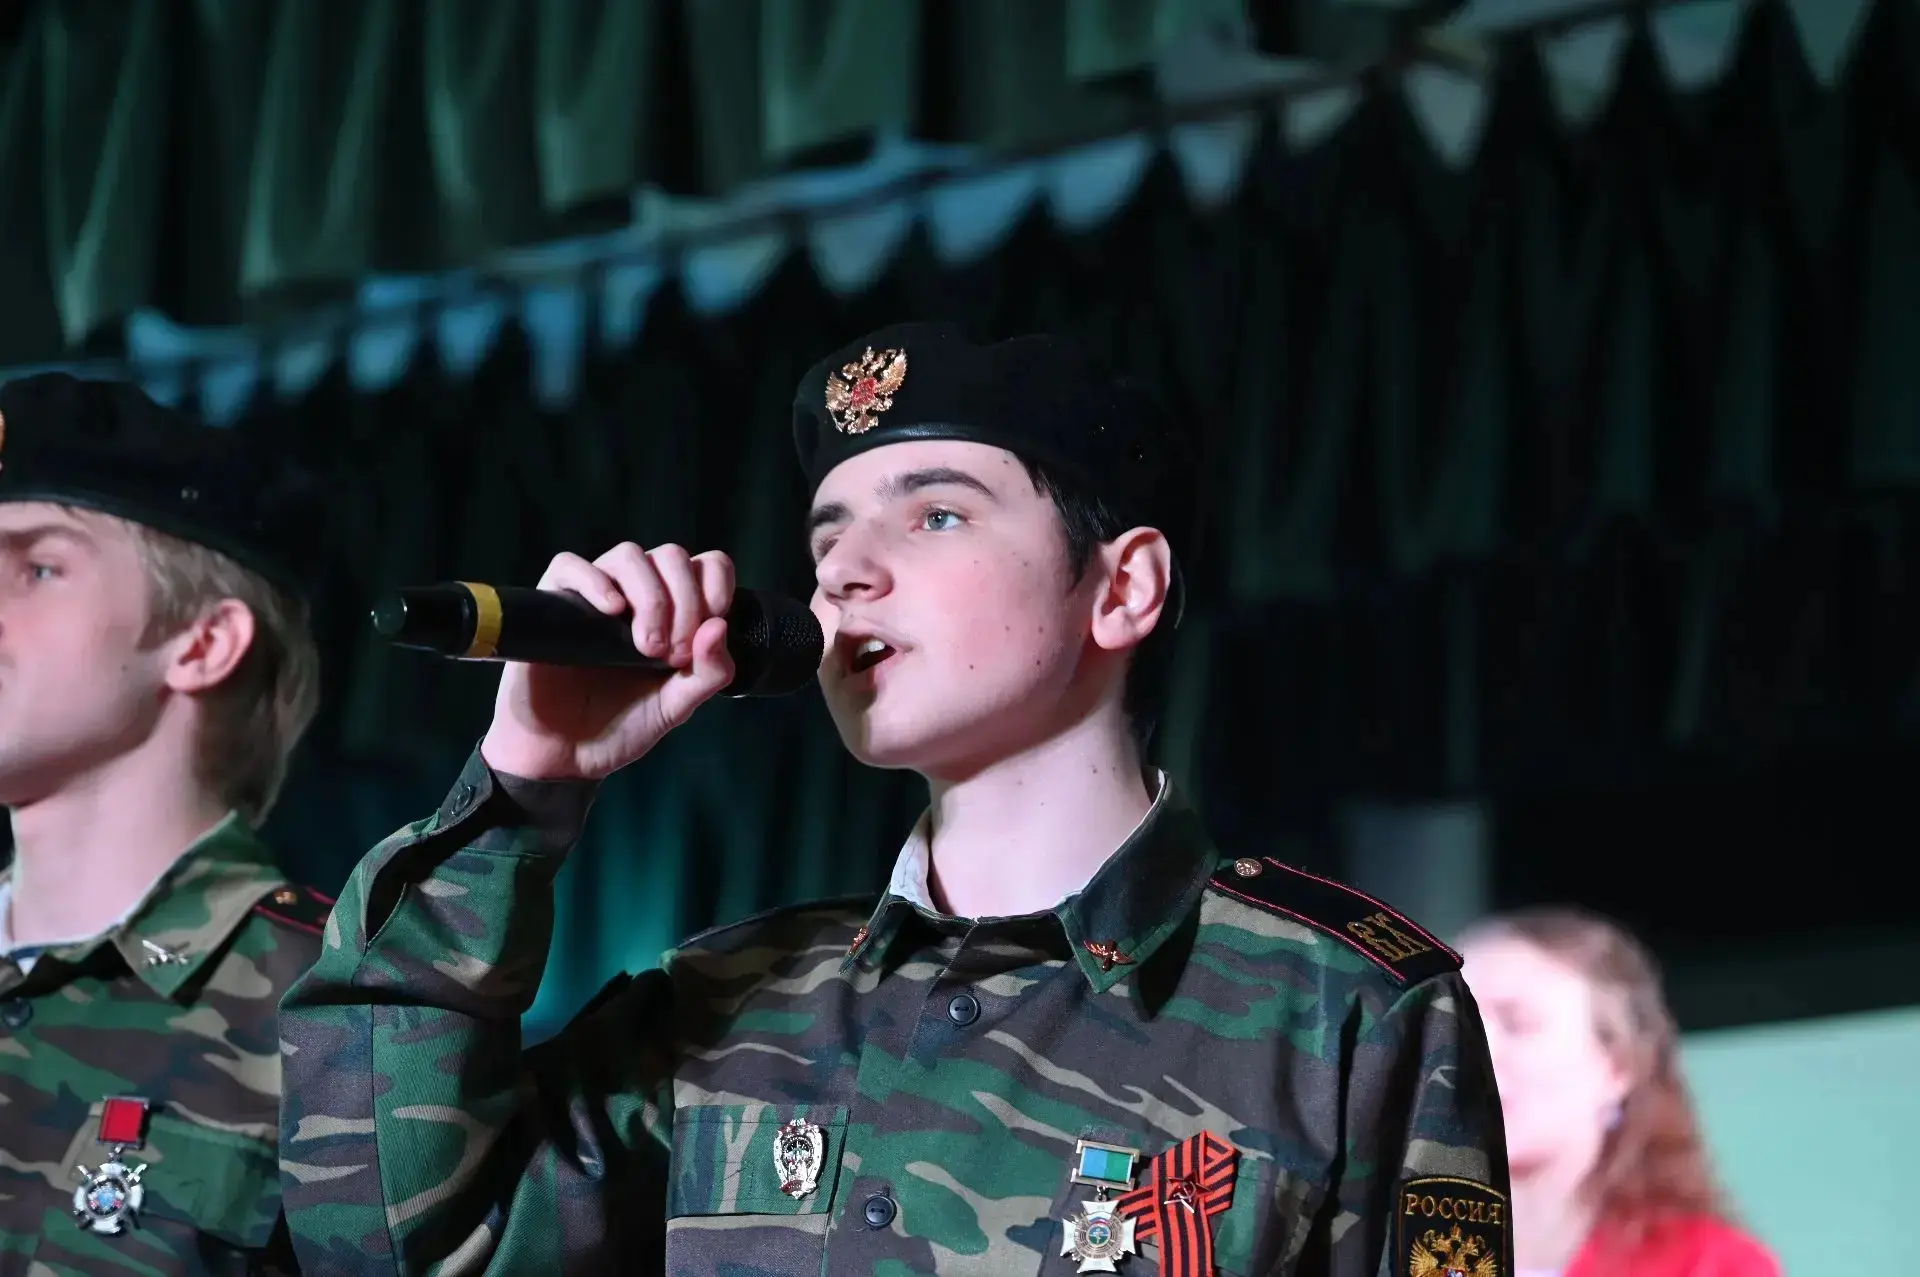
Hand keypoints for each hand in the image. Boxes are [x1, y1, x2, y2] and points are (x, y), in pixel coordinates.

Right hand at [479, 543, 735, 780]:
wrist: (566, 754)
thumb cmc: (622, 725)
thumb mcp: (676, 706)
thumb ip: (708, 673)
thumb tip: (719, 627)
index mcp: (675, 609)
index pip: (707, 565)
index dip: (716, 587)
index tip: (710, 628)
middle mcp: (638, 593)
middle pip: (672, 557)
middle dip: (684, 602)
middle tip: (671, 654)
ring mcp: (596, 594)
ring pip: (629, 555)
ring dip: (649, 595)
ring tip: (646, 647)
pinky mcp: (555, 601)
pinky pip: (570, 565)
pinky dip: (594, 580)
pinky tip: (611, 610)